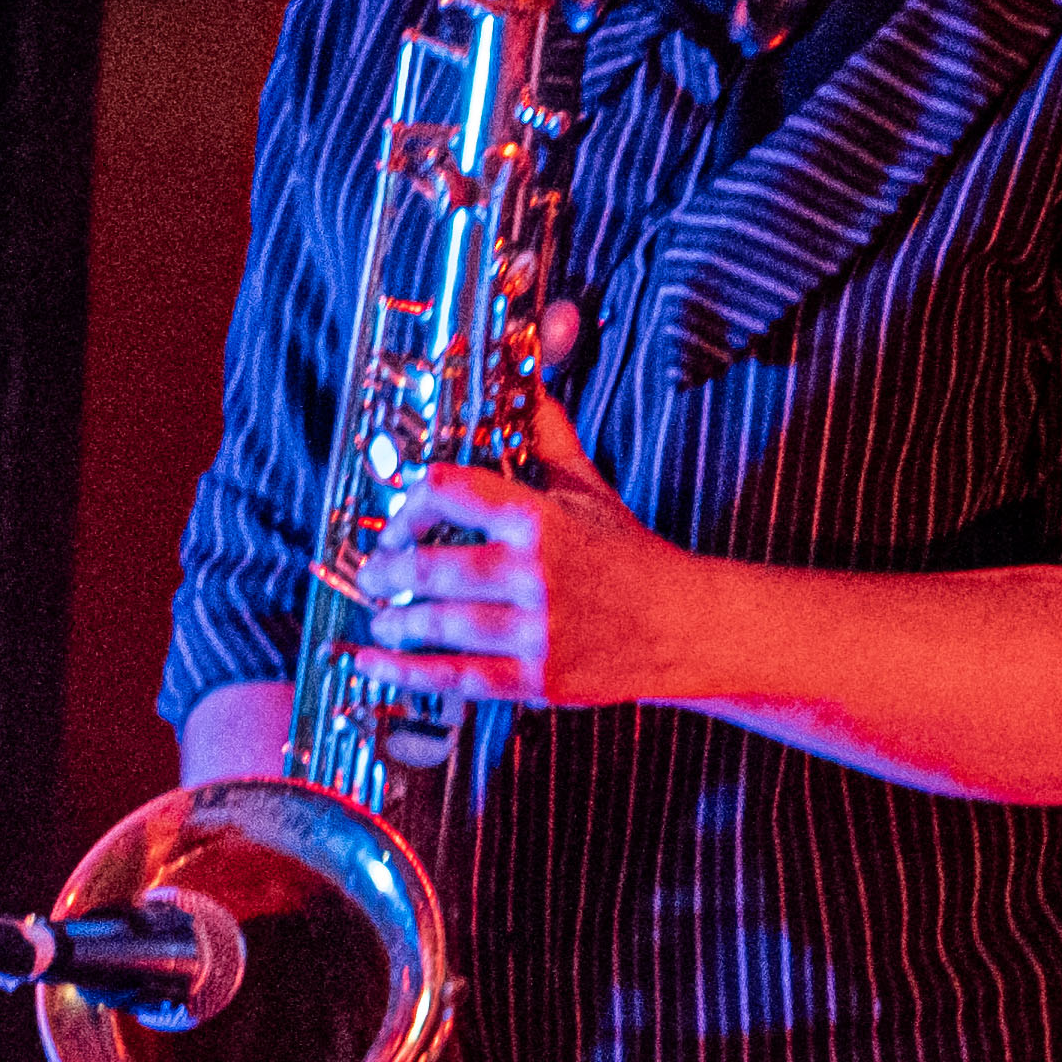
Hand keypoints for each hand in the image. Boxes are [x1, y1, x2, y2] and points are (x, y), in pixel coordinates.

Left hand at [351, 381, 694, 711]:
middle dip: (386, 571)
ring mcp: (537, 630)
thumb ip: (549, 437)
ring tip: (383, 618)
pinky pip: (457, 676)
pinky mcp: (539, 678)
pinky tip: (375, 664)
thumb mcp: (590, 490)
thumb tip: (528, 383)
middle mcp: (536, 573)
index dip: (409, 504)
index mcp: (541, 519)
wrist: (687, 625)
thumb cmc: (633, 559)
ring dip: (395, 621)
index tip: (399, 521)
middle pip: (430, 566)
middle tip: (374, 574)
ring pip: (438, 624)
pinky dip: (406, 672)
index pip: (449, 491)